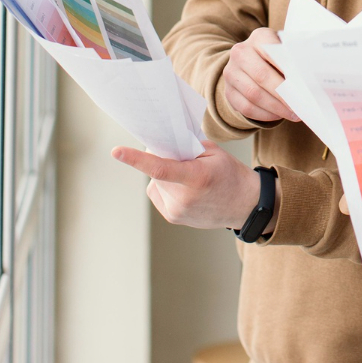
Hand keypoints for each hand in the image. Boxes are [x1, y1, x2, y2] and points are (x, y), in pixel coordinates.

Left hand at [112, 140, 278, 231]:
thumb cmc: (231, 175)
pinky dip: (165, 187)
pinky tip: (184, 189)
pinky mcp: (173, 217)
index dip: (136, 159)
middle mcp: (184, 198)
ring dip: (165, 175)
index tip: (116, 151)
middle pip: (157, 171)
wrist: (245, 205)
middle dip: (163, 159)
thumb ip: (185, 146)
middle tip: (182, 156)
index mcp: (197, 178)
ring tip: (189, 178)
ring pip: (155, 182)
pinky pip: (158, 194)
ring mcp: (177, 211)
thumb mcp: (214, 152)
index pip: (160, 168)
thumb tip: (158, 145)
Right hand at [221, 26, 298, 122]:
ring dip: (276, 107)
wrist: (249, 62)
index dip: (288, 68)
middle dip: (284, 94)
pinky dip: (265, 114)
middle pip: (262, 76)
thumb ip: (295, 58)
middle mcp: (241, 52)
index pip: (273, 52)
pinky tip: (278, 115)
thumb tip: (313, 76)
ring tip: (293, 114)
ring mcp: (231, 72)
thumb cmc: (276, 56)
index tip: (304, 84)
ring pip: (254, 94)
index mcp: (259, 37)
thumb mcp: (285, 49)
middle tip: (301, 106)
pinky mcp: (228, 92)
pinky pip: (246, 107)